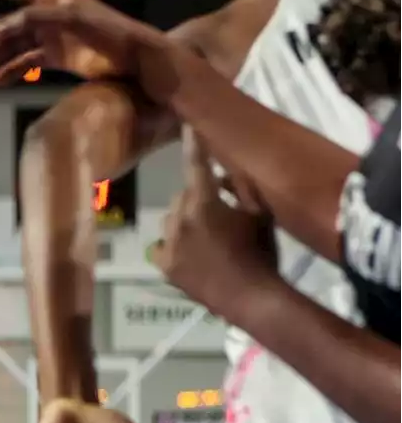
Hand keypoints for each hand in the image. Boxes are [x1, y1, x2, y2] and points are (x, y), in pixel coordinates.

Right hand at [0, 0, 163, 86]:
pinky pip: (25, 63)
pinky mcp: (57, 56)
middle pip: (4, 27)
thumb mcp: (77, 21)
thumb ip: (43, 18)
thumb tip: (9, 22)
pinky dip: (9, 72)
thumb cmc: (111, 35)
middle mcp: (46, 14)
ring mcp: (51, 36)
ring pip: (11, 47)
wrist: (137, 59)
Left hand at [150, 129, 279, 316]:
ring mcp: (168, 244)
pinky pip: (162, 246)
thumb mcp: (259, 215)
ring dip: (184, 221)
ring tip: (206, 237)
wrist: (251, 297)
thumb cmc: (260, 253)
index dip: (192, 143)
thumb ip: (241, 190)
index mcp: (204, 202)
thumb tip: (225, 175)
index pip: (196, 165)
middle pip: (183, 195)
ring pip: (171, 219)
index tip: (186, 125)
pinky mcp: (164, 265)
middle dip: (197, 198)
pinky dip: (174, 245)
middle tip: (217, 211)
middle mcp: (179, 219)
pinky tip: (191, 254)